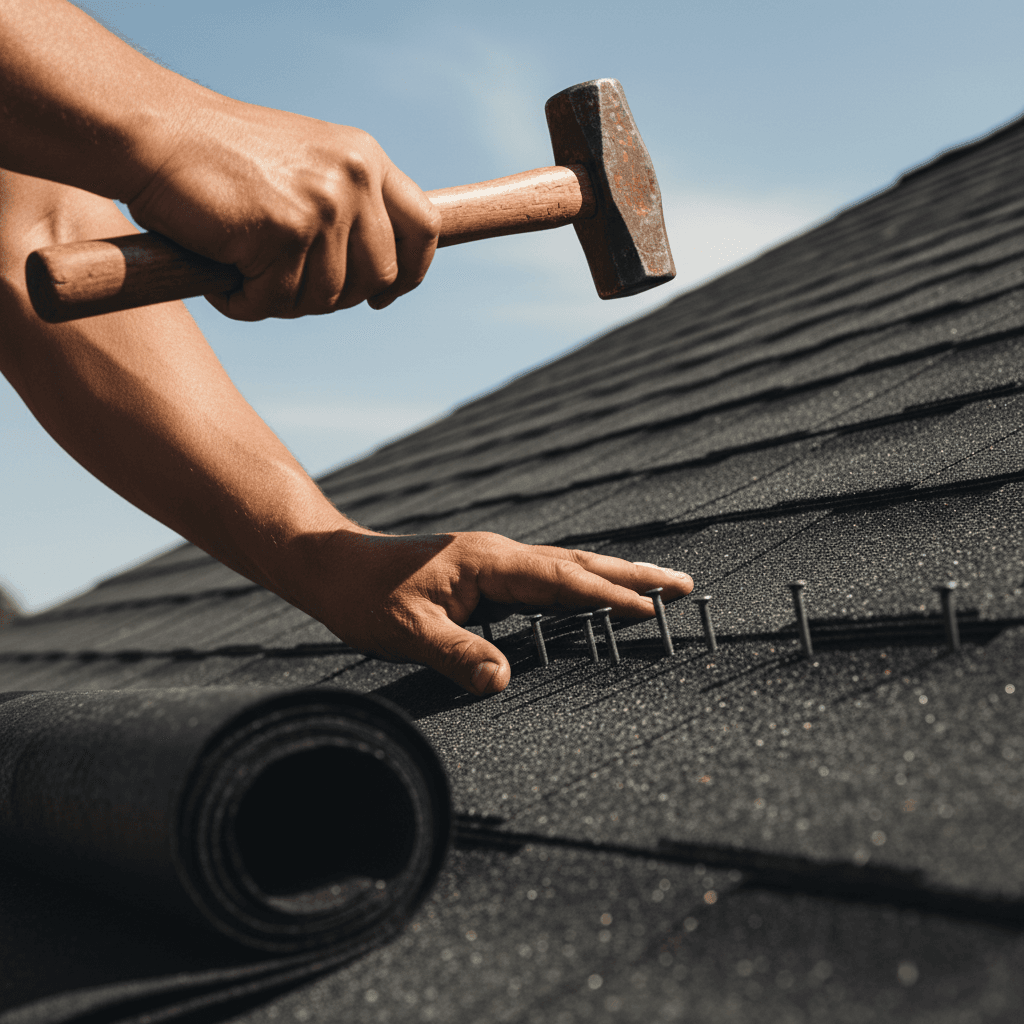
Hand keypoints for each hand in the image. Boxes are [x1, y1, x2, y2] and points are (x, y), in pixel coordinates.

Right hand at [126, 96, 439, 319]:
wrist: (153, 134)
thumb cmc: (217, 160)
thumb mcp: (304, 168)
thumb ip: (347, 208)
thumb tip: (379, 276)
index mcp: (365, 159)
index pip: (424, 227)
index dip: (411, 272)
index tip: (384, 295)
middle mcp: (354, 179)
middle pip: (378, 278)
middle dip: (331, 296)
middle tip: (280, 282)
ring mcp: (324, 205)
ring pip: (325, 298)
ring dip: (278, 298)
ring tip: (240, 267)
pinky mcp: (286, 232)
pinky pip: (275, 301)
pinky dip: (242, 302)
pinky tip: (219, 273)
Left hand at [307, 531, 692, 694]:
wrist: (335, 565)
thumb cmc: (366, 594)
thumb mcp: (405, 631)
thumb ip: (456, 654)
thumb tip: (502, 683)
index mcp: (489, 563)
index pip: (562, 580)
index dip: (607, 596)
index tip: (653, 610)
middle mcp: (500, 557)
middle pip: (579, 564)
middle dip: (632, 576)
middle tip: (684, 584)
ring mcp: (496, 563)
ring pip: (567, 568)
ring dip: (613, 576)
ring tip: (658, 586)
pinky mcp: (488, 574)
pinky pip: (548, 579)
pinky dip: (582, 585)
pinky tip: (594, 597)